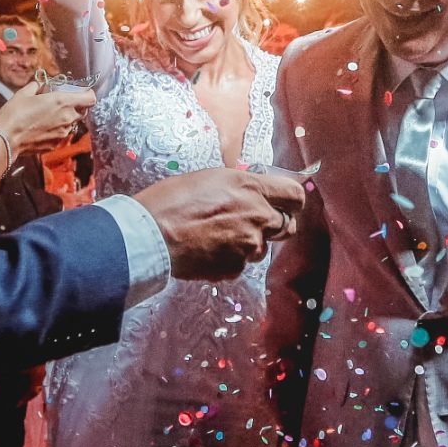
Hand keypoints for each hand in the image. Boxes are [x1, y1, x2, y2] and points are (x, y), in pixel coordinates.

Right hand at [0, 81, 95, 158]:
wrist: (6, 138)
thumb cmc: (14, 115)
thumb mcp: (24, 93)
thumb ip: (36, 87)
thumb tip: (39, 85)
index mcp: (62, 102)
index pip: (90, 97)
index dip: (87, 93)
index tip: (80, 91)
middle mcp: (67, 118)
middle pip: (83, 111)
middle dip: (76, 105)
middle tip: (62, 102)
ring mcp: (62, 133)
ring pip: (73, 123)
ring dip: (66, 118)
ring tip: (50, 115)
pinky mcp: (56, 144)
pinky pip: (62, 134)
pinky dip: (57, 129)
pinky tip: (43, 126)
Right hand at [131, 166, 305, 280]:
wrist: (151, 235)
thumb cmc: (172, 199)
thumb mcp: (211, 178)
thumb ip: (240, 187)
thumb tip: (252, 194)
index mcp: (252, 188)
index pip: (295, 196)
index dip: (291, 201)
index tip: (284, 204)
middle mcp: (258, 217)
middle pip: (287, 226)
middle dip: (273, 225)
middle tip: (250, 222)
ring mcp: (249, 246)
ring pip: (261, 247)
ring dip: (248, 243)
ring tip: (218, 236)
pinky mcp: (235, 268)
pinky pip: (241, 264)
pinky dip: (230, 259)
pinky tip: (208, 251)